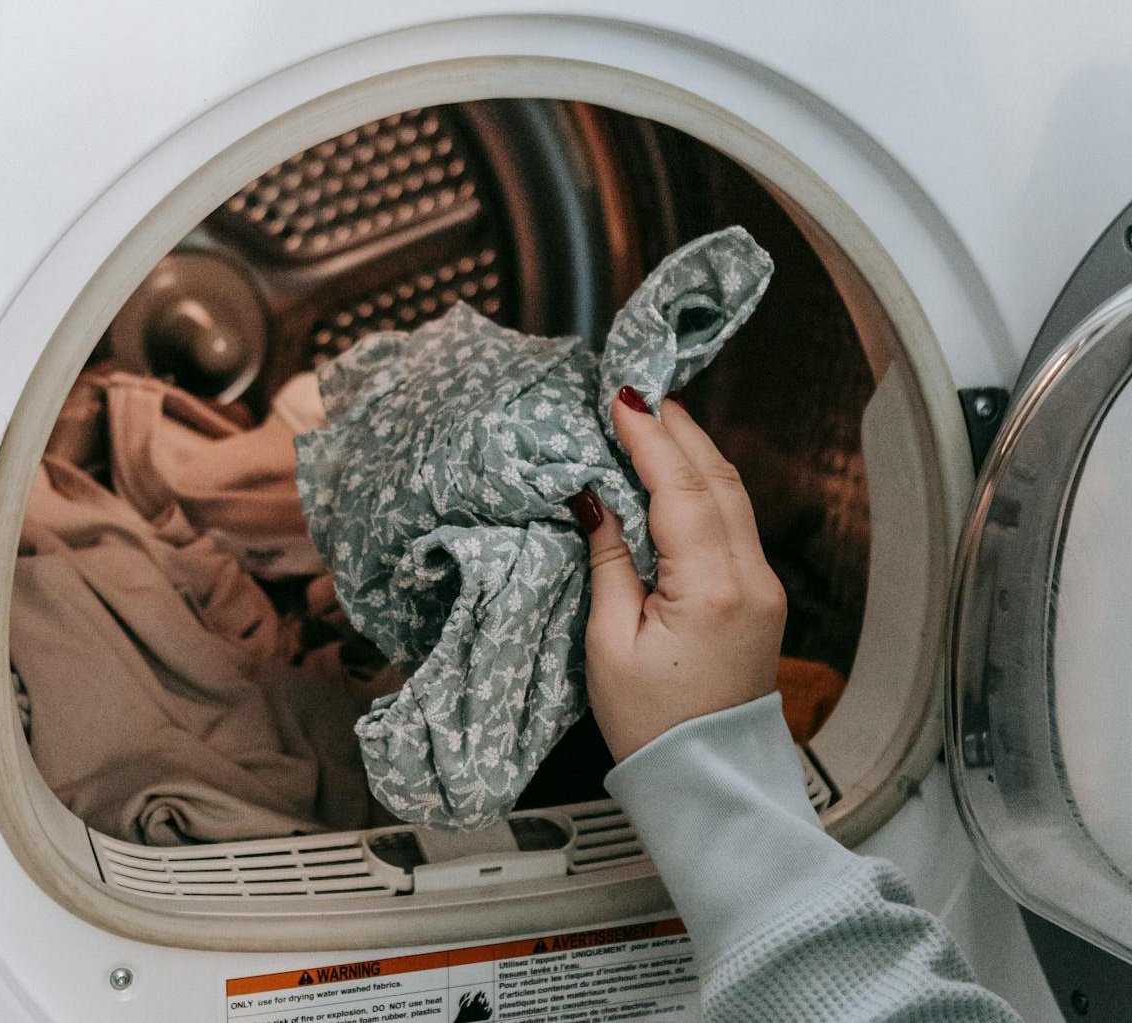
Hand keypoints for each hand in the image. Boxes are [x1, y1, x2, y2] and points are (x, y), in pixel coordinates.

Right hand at [570, 389, 786, 761]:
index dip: (650, 438)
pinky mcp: (761, 595)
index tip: (621, 399)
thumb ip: (608, 562)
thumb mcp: (609, 644)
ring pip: (734, 495)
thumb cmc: (652, 725)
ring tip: (656, 420)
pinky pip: (736, 521)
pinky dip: (706, 485)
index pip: (681, 490)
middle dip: (678, 430)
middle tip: (639, 393)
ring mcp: (763, 586)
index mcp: (710, 590)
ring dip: (695, 452)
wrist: (708, 778)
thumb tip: (595, 500)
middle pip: (718, 479)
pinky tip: (678, 472)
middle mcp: (750, 579)